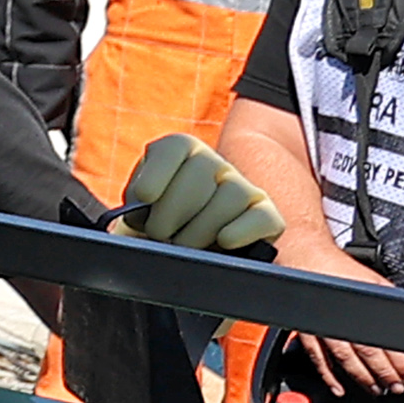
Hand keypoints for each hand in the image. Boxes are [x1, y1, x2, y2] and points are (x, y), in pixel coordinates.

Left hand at [117, 132, 283, 254]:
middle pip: (200, 172)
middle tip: (158, 235)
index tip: (145, 197)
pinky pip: (262, 218)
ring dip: (199, 228)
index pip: (174, 147)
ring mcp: (243, 188)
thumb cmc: (157, 229)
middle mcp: (214, 163)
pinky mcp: (266, 216)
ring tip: (182, 245)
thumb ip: (137, 205)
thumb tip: (137, 213)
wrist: (187, 255)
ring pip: (229, 197)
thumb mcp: (140, 210)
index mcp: (180, 151)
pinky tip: (224, 241)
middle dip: (172, 210)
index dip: (158, 171)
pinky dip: (242, 230)